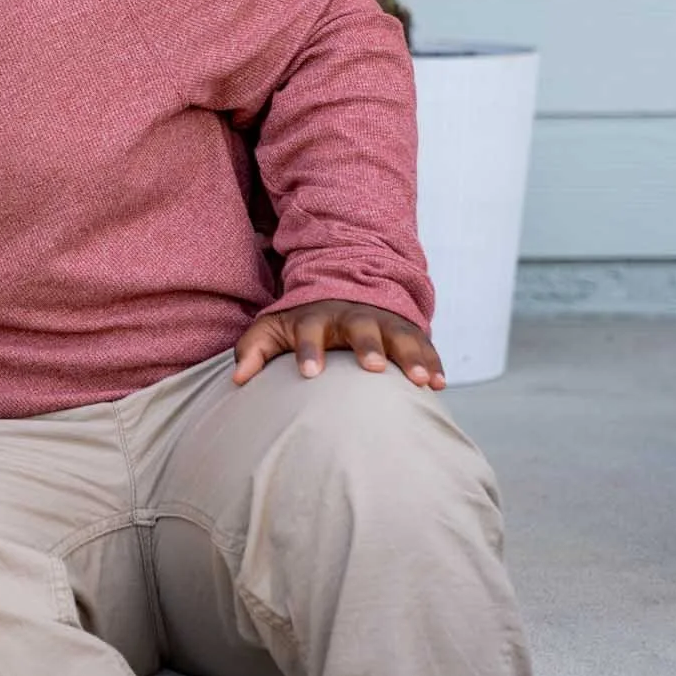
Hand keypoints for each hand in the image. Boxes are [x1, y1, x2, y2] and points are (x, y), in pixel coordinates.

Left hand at [232, 300, 445, 389]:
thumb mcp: (273, 329)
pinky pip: (424, 345)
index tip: (309, 374)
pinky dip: (433, 362)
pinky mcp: (408, 330)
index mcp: (316, 317)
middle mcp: (353, 315)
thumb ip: (253, 350)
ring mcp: (384, 321)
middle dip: (368, 346)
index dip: (309, 350)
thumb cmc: (303, 323)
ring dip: (410, 356)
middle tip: (373, 369)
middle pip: (361, 328)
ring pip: (399, 335)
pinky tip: (439, 385)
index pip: (309, 330)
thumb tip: (236, 379)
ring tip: (420, 381)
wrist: (344, 290)